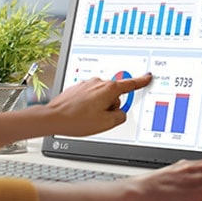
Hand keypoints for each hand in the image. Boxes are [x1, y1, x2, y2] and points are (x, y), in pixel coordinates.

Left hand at [37, 73, 151, 136]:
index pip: (130, 85)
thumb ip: (120, 116)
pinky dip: (88, 105)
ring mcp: (86, 84)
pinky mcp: (77, 88)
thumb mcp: (107, 123)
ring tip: (86, 118)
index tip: (148, 76)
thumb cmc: (77, 120)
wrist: (53, 118)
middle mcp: (98, 82)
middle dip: (110, 107)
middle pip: (114, 95)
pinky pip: (89, 97)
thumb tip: (120, 112)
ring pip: (101, 97)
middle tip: (98, 119)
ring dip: (97, 107)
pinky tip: (80, 114)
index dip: (141, 81)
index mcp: (108, 89)